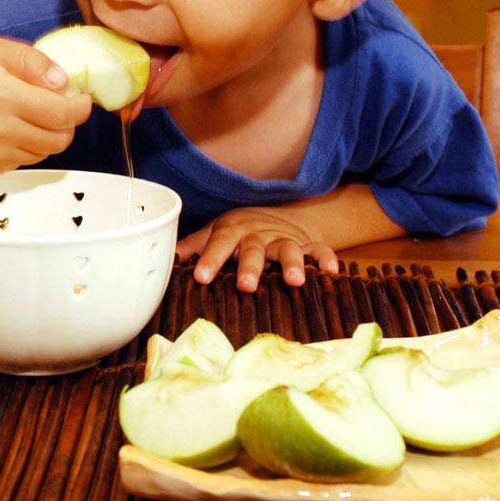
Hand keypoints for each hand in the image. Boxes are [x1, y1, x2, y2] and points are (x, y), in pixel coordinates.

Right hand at [0, 37, 92, 175]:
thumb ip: (33, 60)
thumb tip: (62, 81)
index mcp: (2, 95)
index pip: (60, 113)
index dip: (80, 108)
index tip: (83, 99)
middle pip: (59, 138)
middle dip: (69, 124)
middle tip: (63, 108)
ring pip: (45, 152)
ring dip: (50, 135)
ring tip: (36, 116)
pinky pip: (26, 161)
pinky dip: (30, 146)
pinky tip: (15, 129)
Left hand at [176, 207, 339, 292]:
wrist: (276, 214)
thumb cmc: (239, 231)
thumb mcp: (215, 233)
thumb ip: (194, 245)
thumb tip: (167, 257)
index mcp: (233, 232)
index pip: (219, 244)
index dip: (210, 260)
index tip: (201, 277)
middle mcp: (258, 235)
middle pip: (253, 249)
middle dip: (250, 267)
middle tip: (245, 285)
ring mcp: (284, 239)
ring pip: (288, 249)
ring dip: (292, 264)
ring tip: (295, 281)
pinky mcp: (306, 245)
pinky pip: (319, 250)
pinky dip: (326, 259)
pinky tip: (332, 272)